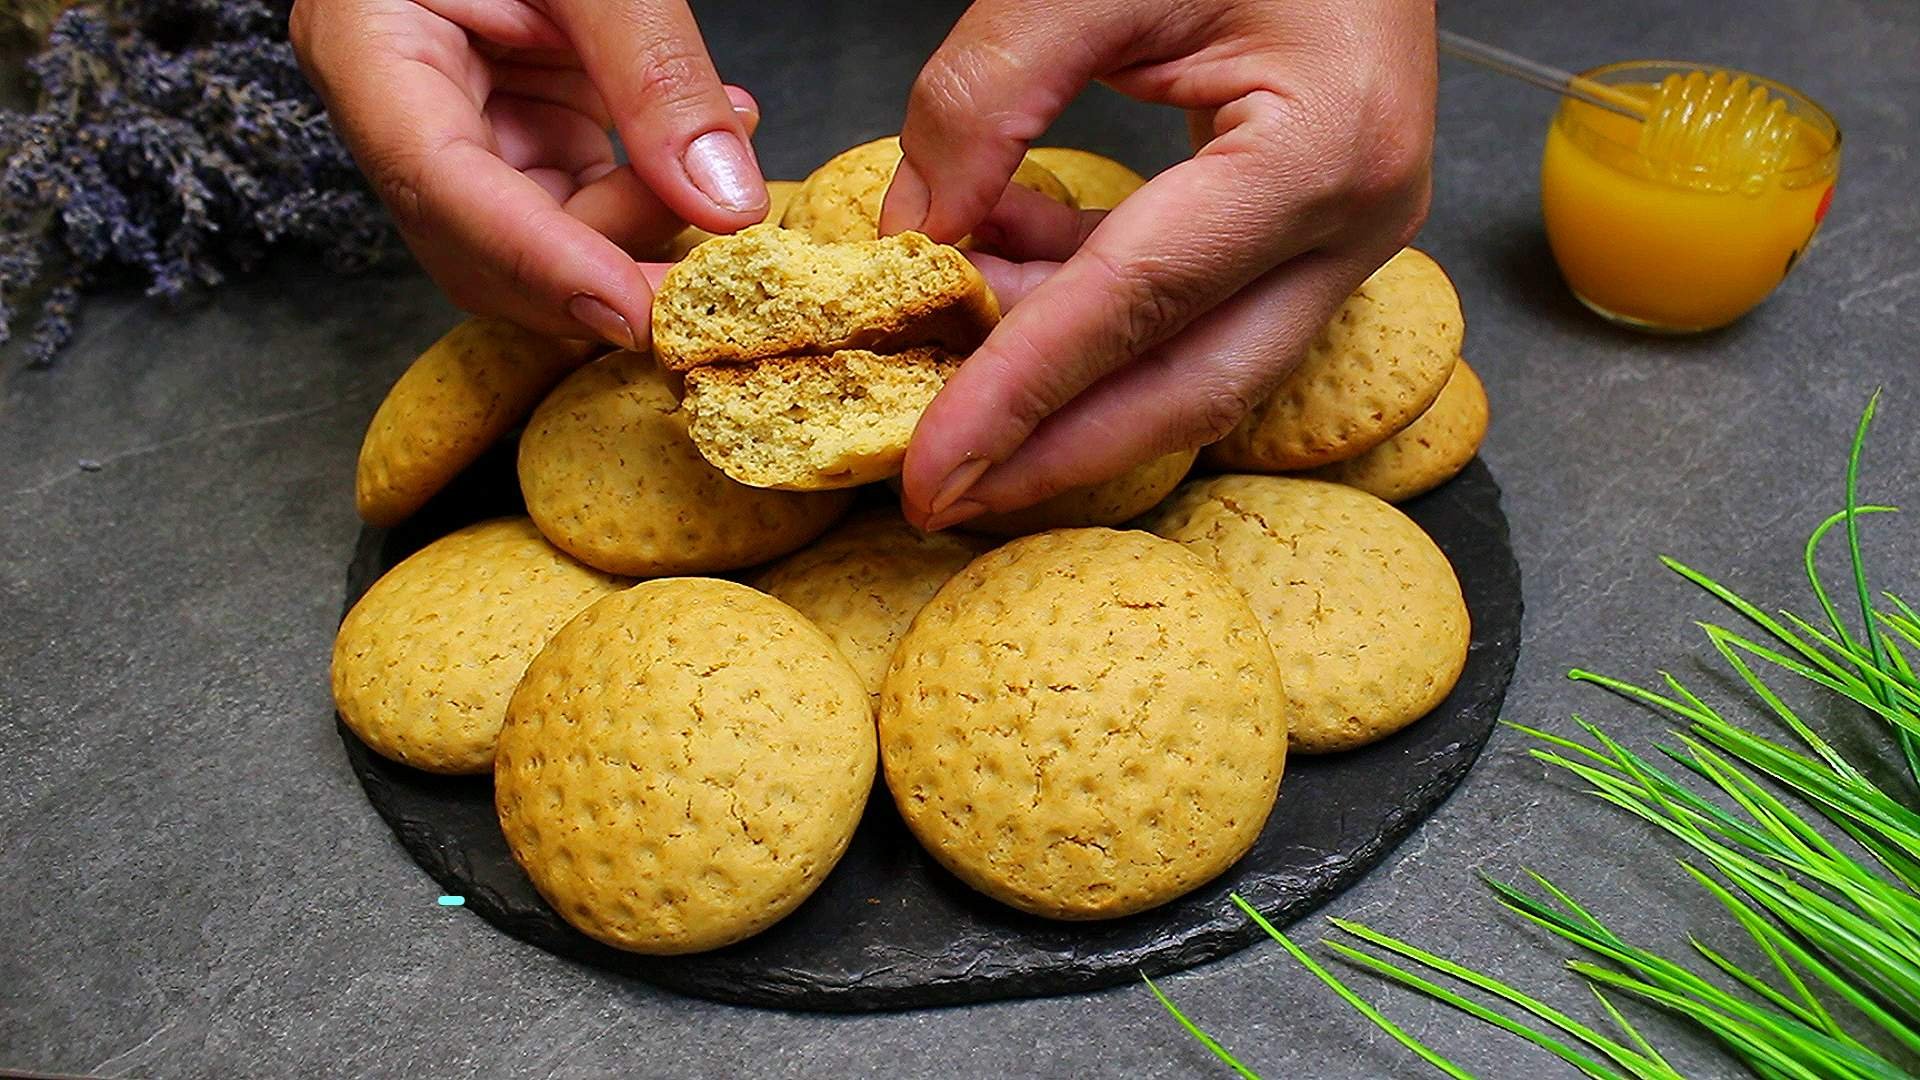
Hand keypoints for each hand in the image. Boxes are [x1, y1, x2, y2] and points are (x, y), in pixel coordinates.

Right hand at [290, 0, 767, 348]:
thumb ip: (653, 67)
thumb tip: (726, 202)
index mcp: (367, 45)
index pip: (443, 188)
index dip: (543, 262)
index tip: (637, 313)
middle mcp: (397, 106)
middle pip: (485, 246)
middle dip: (606, 264)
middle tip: (721, 260)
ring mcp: (454, 125)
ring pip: (540, 240)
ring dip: (643, 223)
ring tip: (730, 140)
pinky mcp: (511, 125)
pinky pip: (578, 195)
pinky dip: (650, 189)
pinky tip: (708, 140)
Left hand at [881, 0, 1435, 529]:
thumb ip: (989, 93)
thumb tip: (914, 232)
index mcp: (1320, 148)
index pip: (1138, 306)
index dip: (1021, 397)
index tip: (930, 473)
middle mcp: (1356, 213)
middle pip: (1193, 384)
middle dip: (1056, 451)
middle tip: (941, 496)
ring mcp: (1346, 226)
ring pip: (1197, 358)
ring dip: (1065, 372)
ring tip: (944, 338)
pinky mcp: (1312, 220)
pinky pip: (1198, 304)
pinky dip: (1094, 307)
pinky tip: (1006, 267)